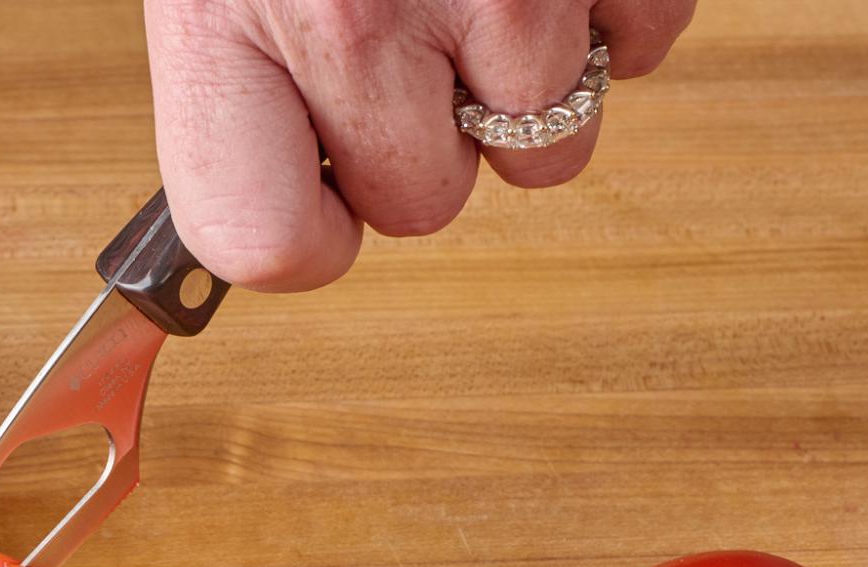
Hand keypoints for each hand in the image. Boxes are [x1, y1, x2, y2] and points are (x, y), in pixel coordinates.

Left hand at [144, 0, 695, 288]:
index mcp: (225, 21)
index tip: (314, 205)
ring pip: (545, 150)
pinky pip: (642, 49)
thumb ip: (239, 91)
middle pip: (421, 206)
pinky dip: (613, 13)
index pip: (265, 242)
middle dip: (421, 141)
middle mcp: (356, 14)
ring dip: (524, 81)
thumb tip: (265, 222)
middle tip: (401, 29)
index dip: (302, 236)